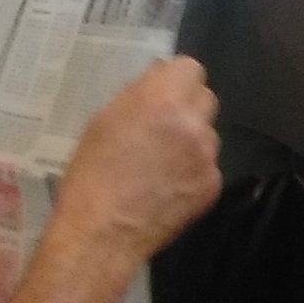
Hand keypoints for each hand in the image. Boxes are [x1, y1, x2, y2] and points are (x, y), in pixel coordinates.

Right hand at [56, 54, 221, 263]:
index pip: (190, 68)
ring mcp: (207, 155)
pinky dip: (192, 174)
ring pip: (207, 134)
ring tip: (160, 165)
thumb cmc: (91, 175)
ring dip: (190, 141)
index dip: (175, 80)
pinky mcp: (212, 186)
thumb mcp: (103, 121)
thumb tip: (158, 82)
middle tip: (162, 127)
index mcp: (163, 98)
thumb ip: (138, 97)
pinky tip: (166, 189)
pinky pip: (207, 167)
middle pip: (204, 98)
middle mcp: (193, 122)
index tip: (162, 94)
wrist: (101, 234)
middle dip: (187, 107)